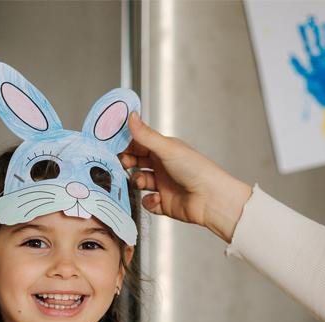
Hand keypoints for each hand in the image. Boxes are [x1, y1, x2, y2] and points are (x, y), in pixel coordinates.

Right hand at [118, 113, 251, 242]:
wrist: (210, 199)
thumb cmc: (196, 170)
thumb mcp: (167, 149)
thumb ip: (146, 135)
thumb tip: (131, 116)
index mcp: (164, 150)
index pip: (139, 144)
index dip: (126, 145)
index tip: (114, 147)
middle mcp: (163, 166)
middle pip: (137, 163)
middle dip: (128, 164)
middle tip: (124, 164)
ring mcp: (163, 185)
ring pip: (140, 182)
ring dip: (138, 182)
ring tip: (142, 183)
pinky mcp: (163, 203)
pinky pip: (147, 202)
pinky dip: (148, 202)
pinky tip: (156, 199)